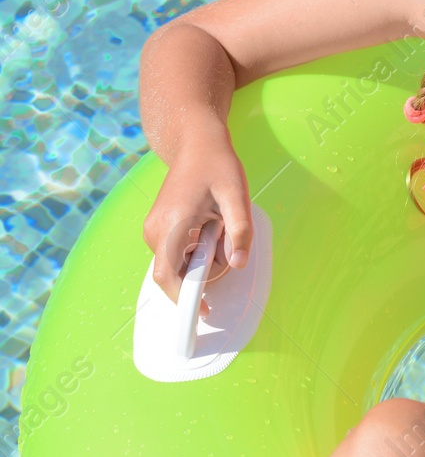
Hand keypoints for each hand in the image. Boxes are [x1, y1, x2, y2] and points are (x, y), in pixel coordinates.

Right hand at [141, 141, 253, 319]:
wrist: (196, 144)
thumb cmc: (217, 166)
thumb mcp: (237, 196)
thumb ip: (239, 232)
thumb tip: (238, 263)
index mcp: (171, 224)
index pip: (167, 275)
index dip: (183, 299)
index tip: (202, 312)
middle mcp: (154, 231)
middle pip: (177, 272)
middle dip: (204, 268)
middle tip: (224, 236)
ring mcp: (153, 230)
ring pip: (178, 263)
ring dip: (202, 256)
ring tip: (217, 223)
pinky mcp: (158, 229)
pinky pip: (177, 253)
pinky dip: (197, 249)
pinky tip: (210, 224)